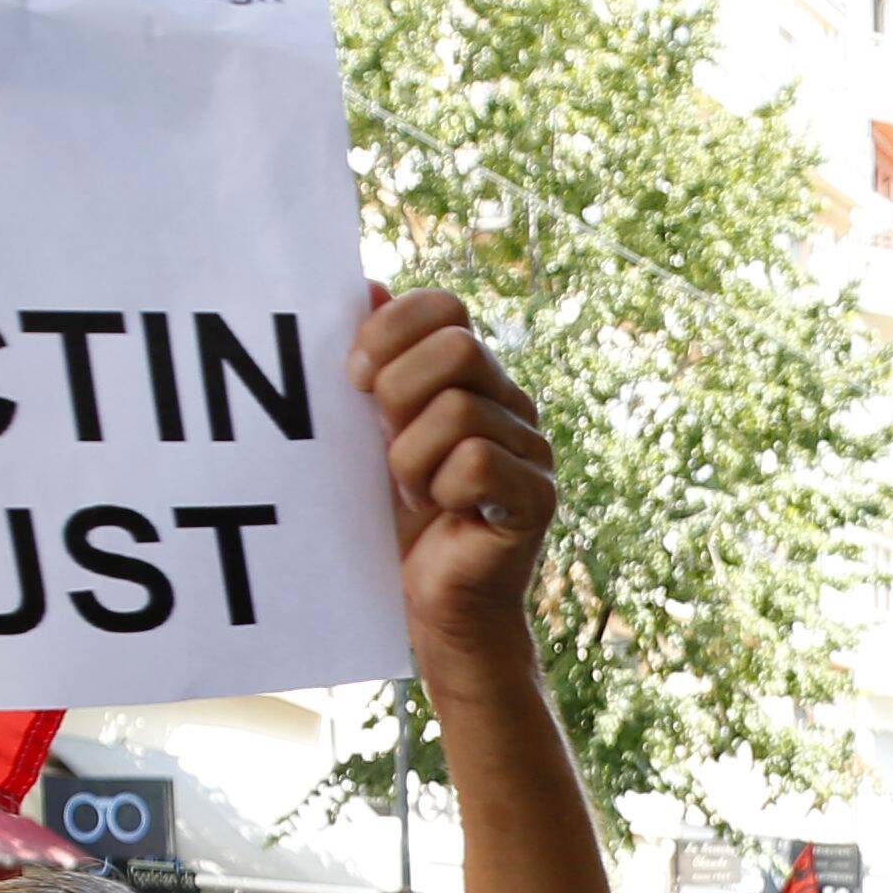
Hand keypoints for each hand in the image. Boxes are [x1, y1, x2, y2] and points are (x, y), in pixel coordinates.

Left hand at [348, 289, 557, 663]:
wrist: (432, 607)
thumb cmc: (397, 520)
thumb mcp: (373, 432)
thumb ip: (376, 362)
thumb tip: (365, 284)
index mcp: (474, 377)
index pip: (445, 307)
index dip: (390, 329)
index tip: (353, 379)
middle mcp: (511, 403)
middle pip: (457, 348)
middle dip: (398, 394)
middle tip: (384, 444)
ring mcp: (532, 449)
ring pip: (460, 411)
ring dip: (411, 457)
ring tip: (412, 490)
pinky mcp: (538, 497)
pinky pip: (478, 463)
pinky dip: (441, 488)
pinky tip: (441, 510)